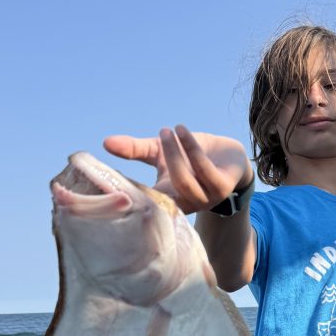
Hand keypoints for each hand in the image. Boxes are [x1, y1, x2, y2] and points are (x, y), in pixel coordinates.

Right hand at [103, 126, 252, 215]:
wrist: (229, 157)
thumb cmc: (192, 158)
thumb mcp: (160, 152)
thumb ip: (135, 150)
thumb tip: (105, 142)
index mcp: (169, 202)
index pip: (146, 205)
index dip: (131, 195)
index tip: (115, 176)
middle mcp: (186, 205)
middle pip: (165, 194)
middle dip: (160, 162)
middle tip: (159, 135)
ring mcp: (206, 199)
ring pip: (184, 182)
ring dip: (174, 154)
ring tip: (167, 131)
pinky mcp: (222, 187)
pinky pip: (204, 169)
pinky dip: (190, 148)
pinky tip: (181, 131)